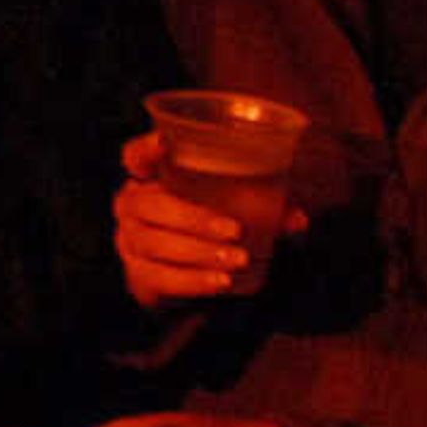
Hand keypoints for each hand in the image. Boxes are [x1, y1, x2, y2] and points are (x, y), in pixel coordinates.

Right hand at [111, 129, 308, 307]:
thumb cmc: (208, 226)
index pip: (134, 156)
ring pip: (156, 243)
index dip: (144, 149)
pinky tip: (221, 282)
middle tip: (236, 230)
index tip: (164, 144)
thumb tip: (298, 218)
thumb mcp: (231, 210)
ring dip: (199, 251)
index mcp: (150, 178)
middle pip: (149, 204)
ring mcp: (128, 241)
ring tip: (238, 259)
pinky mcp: (138, 275)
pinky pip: (161, 277)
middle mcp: (130, 205)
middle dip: (193, 218)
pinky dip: (193, 280)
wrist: (183, 275)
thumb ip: (262, 208)